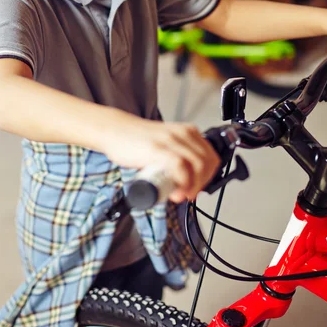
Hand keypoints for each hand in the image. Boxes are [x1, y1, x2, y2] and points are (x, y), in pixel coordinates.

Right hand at [104, 118, 220, 202]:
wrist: (115, 130)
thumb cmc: (137, 140)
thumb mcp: (166, 143)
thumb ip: (177, 156)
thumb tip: (185, 181)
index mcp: (187, 132)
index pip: (211, 156)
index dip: (208, 177)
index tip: (198, 188)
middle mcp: (183, 133)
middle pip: (207, 162)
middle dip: (202, 184)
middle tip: (189, 195)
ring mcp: (171, 140)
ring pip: (198, 164)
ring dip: (193, 186)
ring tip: (181, 196)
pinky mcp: (158, 148)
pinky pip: (180, 165)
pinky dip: (183, 181)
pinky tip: (175, 192)